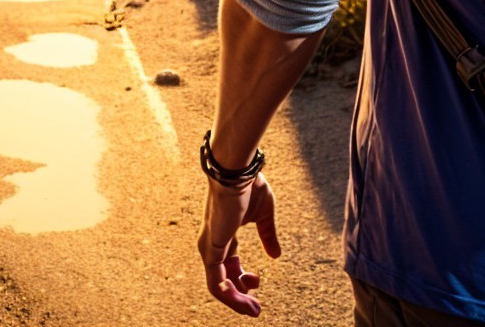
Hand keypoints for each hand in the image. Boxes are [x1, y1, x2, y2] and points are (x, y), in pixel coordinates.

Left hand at [198, 173, 279, 316]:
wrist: (237, 173)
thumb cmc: (249, 186)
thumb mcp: (264, 215)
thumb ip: (268, 235)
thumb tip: (275, 256)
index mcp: (225, 235)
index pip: (230, 265)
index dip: (244, 279)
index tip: (259, 282)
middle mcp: (213, 244)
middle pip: (224, 279)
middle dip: (241, 295)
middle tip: (257, 308)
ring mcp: (209, 248)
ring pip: (218, 286)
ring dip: (236, 301)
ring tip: (253, 311)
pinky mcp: (210, 250)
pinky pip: (215, 283)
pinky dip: (228, 296)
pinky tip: (243, 303)